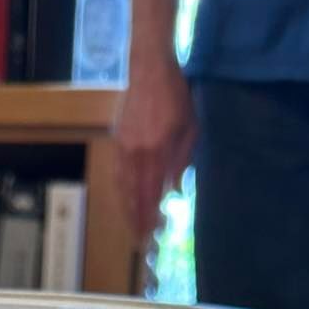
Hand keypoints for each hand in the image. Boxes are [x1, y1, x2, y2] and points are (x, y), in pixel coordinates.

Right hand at [114, 58, 195, 245]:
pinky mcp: (118, 140)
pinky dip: (121, 191)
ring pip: (123, 187)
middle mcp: (137, 153)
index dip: (150, 216)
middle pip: (134, 195)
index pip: (151, 193)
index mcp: (157, 150)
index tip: (151, 234)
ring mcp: (124, 147)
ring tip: (132, 226)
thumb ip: (182, 159)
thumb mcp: (190, 126)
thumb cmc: (175, 95)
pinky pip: (118, 173)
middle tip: (140, 241)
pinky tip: (125, 200)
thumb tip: (173, 190)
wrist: (149, 68)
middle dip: (137, 220)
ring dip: (127, 209)